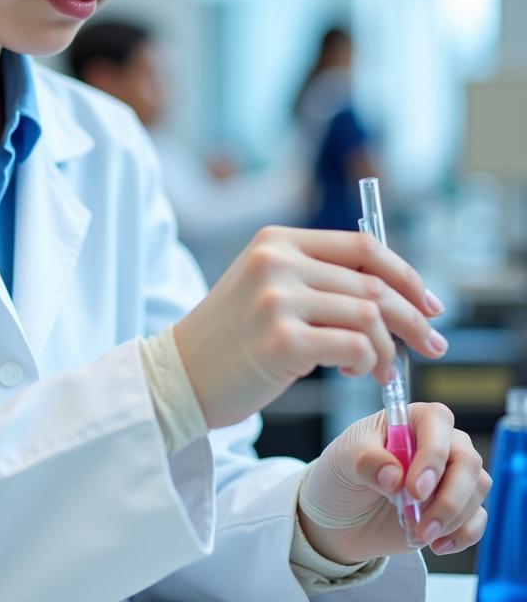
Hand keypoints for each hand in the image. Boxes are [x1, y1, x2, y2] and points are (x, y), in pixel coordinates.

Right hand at [172, 226, 446, 427]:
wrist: (182, 373)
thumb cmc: (232, 337)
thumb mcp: (267, 286)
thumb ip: (316, 276)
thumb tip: (392, 289)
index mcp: (276, 240)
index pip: (362, 244)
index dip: (405, 274)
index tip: (429, 302)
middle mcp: (276, 261)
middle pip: (372, 282)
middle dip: (413, 317)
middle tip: (432, 345)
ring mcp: (277, 298)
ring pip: (369, 315)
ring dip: (388, 348)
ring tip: (380, 370)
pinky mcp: (282, 340)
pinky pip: (356, 347)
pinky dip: (368, 364)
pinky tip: (354, 374)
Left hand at [298, 403, 490, 563]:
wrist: (340, 516)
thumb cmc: (342, 474)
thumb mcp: (342, 460)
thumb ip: (366, 462)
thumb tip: (395, 476)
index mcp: (409, 419)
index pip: (437, 421)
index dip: (432, 454)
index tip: (414, 489)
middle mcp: (437, 443)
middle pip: (467, 460)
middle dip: (448, 496)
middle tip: (420, 520)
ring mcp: (449, 475)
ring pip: (476, 488)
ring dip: (452, 517)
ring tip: (419, 532)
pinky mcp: (456, 507)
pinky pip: (478, 517)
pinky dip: (462, 534)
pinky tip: (435, 544)